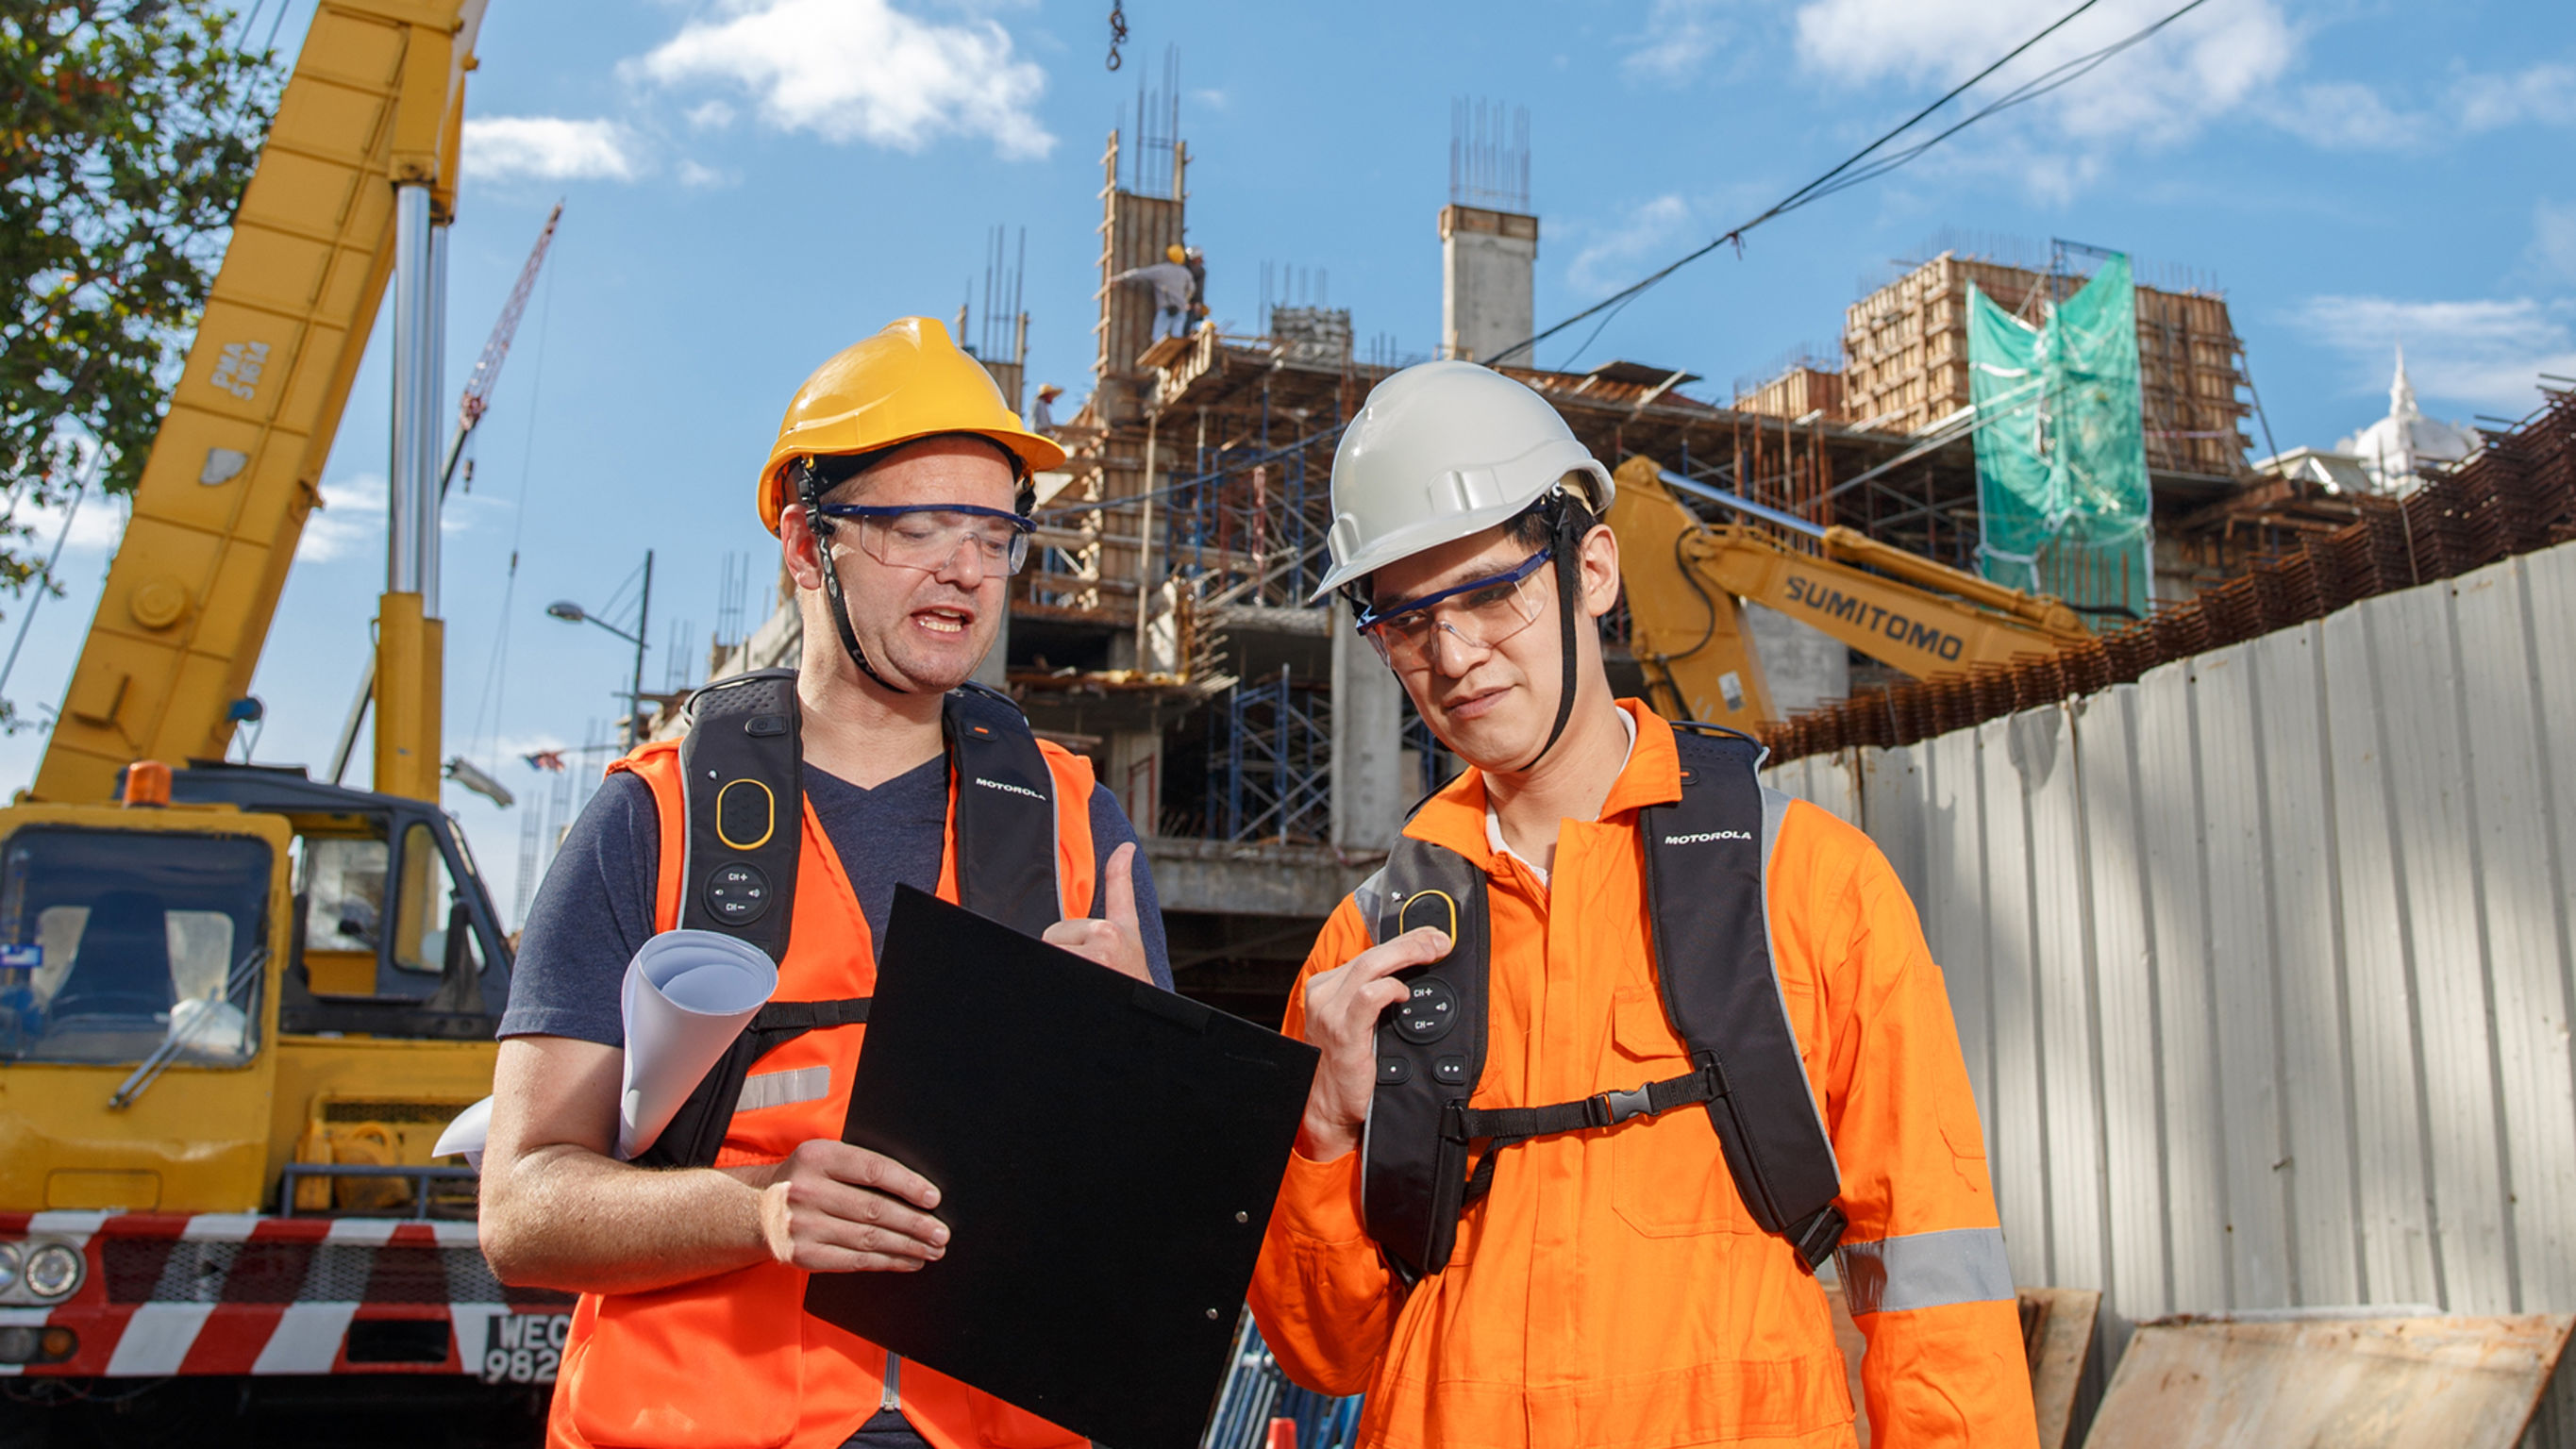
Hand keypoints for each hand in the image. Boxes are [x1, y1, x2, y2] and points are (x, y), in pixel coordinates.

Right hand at [755, 1140, 948, 1272]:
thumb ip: (860, 1166)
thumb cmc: (803, 1180)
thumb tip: (915, 1189)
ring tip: (931, 1248)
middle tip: (941, 1232)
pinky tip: (907, 1260)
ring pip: (869, 1239)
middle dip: (916, 1224)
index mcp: (817, 1156)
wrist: (754, 1210)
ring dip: (907, 1246)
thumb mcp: (824, 1157)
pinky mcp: (803, 1255)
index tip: (933, 1199)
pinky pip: (855, 1260)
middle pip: (875, 1210)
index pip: (874, 1170)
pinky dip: (887, 1262)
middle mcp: (807, 1190)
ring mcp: (803, 1226)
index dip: (909, 1186)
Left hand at [1042, 841, 1150, 983]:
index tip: (1125, 847)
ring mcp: (1092, 957)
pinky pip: (1045, 961)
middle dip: (1059, 952)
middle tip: (1082, 973)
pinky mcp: (1080, 968)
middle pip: (1054, 935)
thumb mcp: (1130, 945)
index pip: (1119, 891)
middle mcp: (1108, 939)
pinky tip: (1069, 986)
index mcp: (1118, 932)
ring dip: (1053, 965)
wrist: (1140, 1016)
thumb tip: (1125, 851)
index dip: (1120, 866)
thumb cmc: (1129, 983)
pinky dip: (1045, 974)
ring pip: (1046, 950)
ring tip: (1077, 981)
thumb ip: (1117, 903)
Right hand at [1296, 926, 1451, 1161]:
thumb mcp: (1357, 1024)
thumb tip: (1412, 978)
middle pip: (1371, 954)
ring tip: (1433, 952)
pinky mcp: (1343, 1032)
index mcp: (1327, 988)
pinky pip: (1368, 997)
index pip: (1369, 953)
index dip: (1403, 940)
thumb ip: (1374, 999)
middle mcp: (1325, 995)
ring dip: (1406, 954)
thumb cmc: (1347, 1069)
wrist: (1329, 1109)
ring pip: (1370, 966)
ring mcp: (1331, 1012)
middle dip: (1411, 942)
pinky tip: (1404, 995)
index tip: (1430, 936)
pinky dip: (1390, 989)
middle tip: (1440, 940)